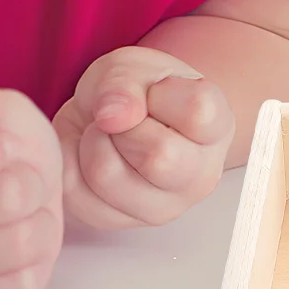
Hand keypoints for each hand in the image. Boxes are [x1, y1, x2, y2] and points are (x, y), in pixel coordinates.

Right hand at [0, 79, 63, 288]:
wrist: (0, 181)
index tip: (2, 145)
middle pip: (6, 199)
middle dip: (31, 180)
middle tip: (18, 176)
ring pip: (21, 243)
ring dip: (39, 219)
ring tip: (23, 208)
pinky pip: (22, 286)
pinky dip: (38, 260)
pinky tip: (21, 237)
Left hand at [52, 46, 233, 230]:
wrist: (115, 118)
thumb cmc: (138, 92)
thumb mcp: (133, 66)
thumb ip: (125, 83)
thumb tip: (114, 116)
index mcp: (218, 127)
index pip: (198, 112)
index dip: (162, 93)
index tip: (156, 91)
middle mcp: (200, 175)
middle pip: (158, 157)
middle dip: (124, 125)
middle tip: (124, 116)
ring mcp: (163, 207)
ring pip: (108, 176)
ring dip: (92, 141)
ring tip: (105, 132)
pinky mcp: (118, 221)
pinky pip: (76, 192)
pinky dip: (71, 160)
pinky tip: (90, 151)